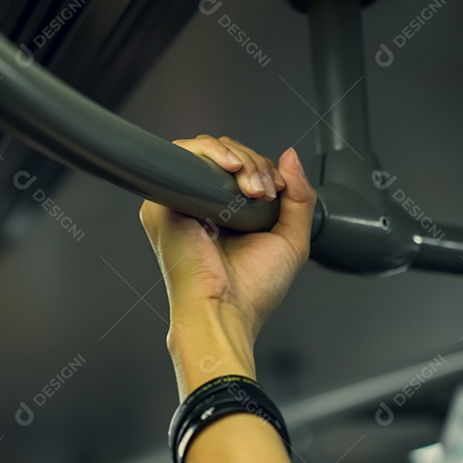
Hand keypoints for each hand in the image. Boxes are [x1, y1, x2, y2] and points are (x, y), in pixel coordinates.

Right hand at [139, 135, 315, 397]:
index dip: (264, 169)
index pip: (241, 169)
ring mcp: (179, 200)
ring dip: (241, 160)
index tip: (278, 192)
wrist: (225, 311)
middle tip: (266, 192)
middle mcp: (198, 204)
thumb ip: (299, 197)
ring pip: (209, 151)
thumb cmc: (251, 291)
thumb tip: (291, 156)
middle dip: (256, 165)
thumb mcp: (290, 239)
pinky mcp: (163, 200)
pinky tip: (233, 169)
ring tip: (255, 189)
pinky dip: (212, 152)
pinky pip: (184, 155)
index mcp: (222, 214)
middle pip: (226, 156)